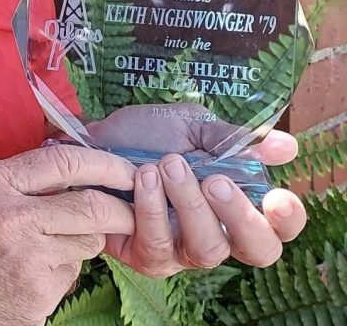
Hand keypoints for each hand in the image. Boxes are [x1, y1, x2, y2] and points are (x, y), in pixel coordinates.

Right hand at [0, 144, 136, 325]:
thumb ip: (3, 179)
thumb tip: (55, 165)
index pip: (64, 162)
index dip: (105, 163)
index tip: (126, 169)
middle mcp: (9, 216)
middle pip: (92, 205)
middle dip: (119, 208)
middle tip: (129, 210)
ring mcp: (25, 260)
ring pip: (86, 243)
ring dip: (83, 242)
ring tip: (52, 245)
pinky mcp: (35, 297)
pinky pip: (69, 276)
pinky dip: (61, 273)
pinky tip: (31, 275)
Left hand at [89, 108, 305, 275]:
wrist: (95, 137)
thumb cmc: (149, 135)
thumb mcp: (193, 127)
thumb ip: (236, 140)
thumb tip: (288, 146)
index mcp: (237, 204)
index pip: (278, 228)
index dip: (286, 221)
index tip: (278, 198)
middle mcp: (216, 234)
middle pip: (255, 250)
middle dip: (240, 216)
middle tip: (214, 180)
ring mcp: (182, 250)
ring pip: (206, 250)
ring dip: (189, 205)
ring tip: (168, 164)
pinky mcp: (145, 256)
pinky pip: (158, 247)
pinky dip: (152, 210)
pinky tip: (143, 178)